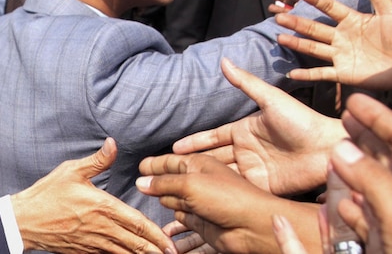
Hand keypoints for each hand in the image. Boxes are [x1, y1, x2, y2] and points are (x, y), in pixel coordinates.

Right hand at [11, 138, 176, 253]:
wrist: (24, 220)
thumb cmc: (47, 194)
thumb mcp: (71, 170)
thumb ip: (97, 160)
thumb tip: (113, 143)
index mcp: (101, 206)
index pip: (136, 222)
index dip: (156, 233)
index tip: (170, 241)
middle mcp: (100, 227)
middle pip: (135, 242)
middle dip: (156, 249)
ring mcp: (92, 242)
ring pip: (124, 253)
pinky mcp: (83, 251)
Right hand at [137, 153, 319, 253]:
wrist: (252, 226)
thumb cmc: (227, 197)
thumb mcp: (189, 183)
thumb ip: (163, 183)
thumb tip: (141, 182)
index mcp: (198, 165)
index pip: (171, 161)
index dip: (155, 163)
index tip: (139, 166)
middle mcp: (198, 182)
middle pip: (170, 182)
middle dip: (156, 184)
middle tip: (139, 187)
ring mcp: (200, 203)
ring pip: (174, 202)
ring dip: (164, 204)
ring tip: (150, 204)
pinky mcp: (202, 223)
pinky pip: (182, 222)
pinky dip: (173, 227)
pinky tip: (163, 230)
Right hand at [172, 58, 342, 194]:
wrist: (330, 148)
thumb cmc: (304, 121)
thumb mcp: (272, 99)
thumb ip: (246, 83)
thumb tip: (224, 60)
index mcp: (245, 130)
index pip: (212, 137)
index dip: (194, 143)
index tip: (174, 149)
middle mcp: (246, 151)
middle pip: (212, 158)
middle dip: (192, 164)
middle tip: (169, 170)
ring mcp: (254, 170)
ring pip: (221, 175)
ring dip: (203, 180)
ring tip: (180, 185)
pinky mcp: (264, 186)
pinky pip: (238, 190)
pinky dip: (221, 193)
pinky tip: (205, 197)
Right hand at [275, 0, 391, 96]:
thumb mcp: (391, 14)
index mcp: (351, 21)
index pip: (330, 8)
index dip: (317, 0)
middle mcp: (341, 37)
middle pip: (314, 28)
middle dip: (296, 22)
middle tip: (280, 17)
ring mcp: (340, 55)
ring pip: (313, 47)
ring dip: (296, 43)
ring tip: (280, 37)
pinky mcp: (342, 73)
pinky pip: (322, 73)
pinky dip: (307, 74)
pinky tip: (292, 73)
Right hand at [330, 94, 391, 252]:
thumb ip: (374, 183)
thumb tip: (343, 150)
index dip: (381, 118)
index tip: (353, 101)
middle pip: (387, 162)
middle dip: (366, 136)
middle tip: (346, 116)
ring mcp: (391, 227)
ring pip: (371, 190)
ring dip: (352, 170)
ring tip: (334, 155)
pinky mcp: (373, 248)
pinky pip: (358, 223)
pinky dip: (344, 210)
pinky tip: (333, 207)